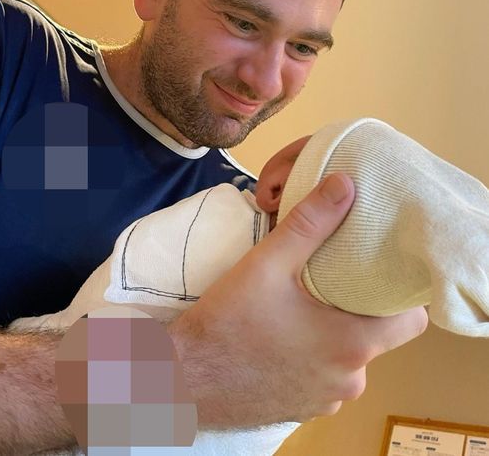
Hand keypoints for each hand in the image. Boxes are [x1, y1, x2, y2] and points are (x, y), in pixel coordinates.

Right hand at [168, 173, 427, 426]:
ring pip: (349, 357)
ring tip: (307, 303)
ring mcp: (325, 399)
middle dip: (363, 306)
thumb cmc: (228, 322)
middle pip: (378, 336)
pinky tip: (285, 336)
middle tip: (338, 277)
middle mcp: (348, 380)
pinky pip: (324, 376)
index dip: (402, 293)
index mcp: (352, 345)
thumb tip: (345, 184)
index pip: (411, 320)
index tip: (383, 271)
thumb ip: (310, 223)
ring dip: (335, 332)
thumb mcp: (268, 264)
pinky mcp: (302, 408)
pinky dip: (315, 355)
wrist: (182, 381)